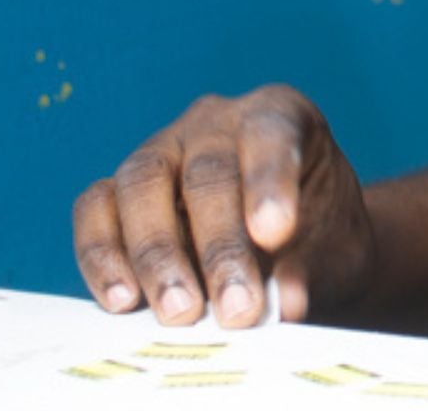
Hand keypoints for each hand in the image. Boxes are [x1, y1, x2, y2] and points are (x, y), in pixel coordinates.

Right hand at [73, 84, 372, 328]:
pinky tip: (122, 300)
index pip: (271, 133)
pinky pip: (97, 207)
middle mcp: (216, 121)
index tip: (275, 234)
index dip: (269, 181)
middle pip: (207, 171)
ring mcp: (164, 148)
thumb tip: (286, 302)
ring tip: (179, 312)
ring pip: (143, 183)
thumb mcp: (331, 252)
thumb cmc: (316, 239)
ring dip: (157, 254)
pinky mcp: (120, 190)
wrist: (291, 250)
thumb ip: (308, 270)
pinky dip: (102, 253)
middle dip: (219, 246)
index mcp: (279, 115)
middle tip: (235, 309)